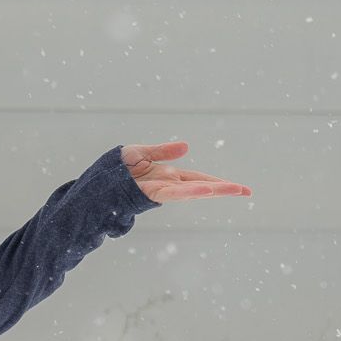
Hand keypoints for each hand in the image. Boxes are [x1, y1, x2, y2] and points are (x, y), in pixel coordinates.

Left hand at [121, 140, 251, 202]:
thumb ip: (163, 152)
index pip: (199, 180)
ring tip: (232, 189)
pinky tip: (203, 191)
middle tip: (247, 191)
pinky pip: (173, 192)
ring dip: (210, 190)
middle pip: (200, 187)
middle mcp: (167, 185)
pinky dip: (189, 191)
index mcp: (168, 176)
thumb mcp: (140, 154)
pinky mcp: (149, 193)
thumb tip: (186, 147)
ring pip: (190, 191)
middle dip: (223, 189)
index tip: (239, 188)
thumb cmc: (114, 170)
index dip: (218, 183)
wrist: (93, 183)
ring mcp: (159, 190)